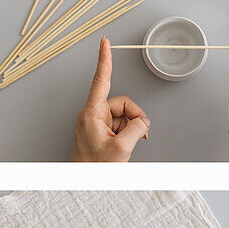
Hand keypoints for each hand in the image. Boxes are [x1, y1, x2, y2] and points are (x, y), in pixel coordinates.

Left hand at [70, 36, 149, 160]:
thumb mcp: (121, 148)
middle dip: (134, 117)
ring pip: (123, 116)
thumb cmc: (94, 169)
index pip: (101, 80)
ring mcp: (96, 124)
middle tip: (138, 135)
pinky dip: (127, 135)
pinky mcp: (100, 132)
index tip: (104, 41)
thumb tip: (144, 122)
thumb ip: (136, 128)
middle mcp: (92, 116)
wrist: (84, 185)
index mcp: (91, 113)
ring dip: (131, 129)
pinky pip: (120, 126)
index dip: (105, 59)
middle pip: (122, 103)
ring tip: (126, 146)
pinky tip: (124, 147)